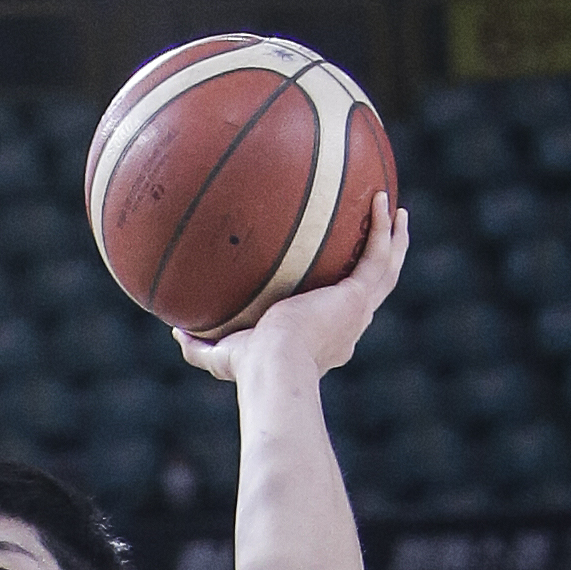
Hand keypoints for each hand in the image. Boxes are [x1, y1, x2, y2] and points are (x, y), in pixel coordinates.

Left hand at [179, 188, 408, 382]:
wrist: (274, 368)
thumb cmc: (249, 370)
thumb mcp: (220, 357)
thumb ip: (200, 346)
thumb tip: (174, 332)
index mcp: (324, 341)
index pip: (339, 316)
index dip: (343, 297)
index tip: (339, 279)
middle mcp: (346, 328)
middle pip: (372, 291)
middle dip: (378, 264)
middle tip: (382, 236)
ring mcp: (356, 314)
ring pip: (387, 272)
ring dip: (394, 240)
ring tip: (396, 211)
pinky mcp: (358, 298)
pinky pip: (378, 256)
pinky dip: (382, 228)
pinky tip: (381, 199)